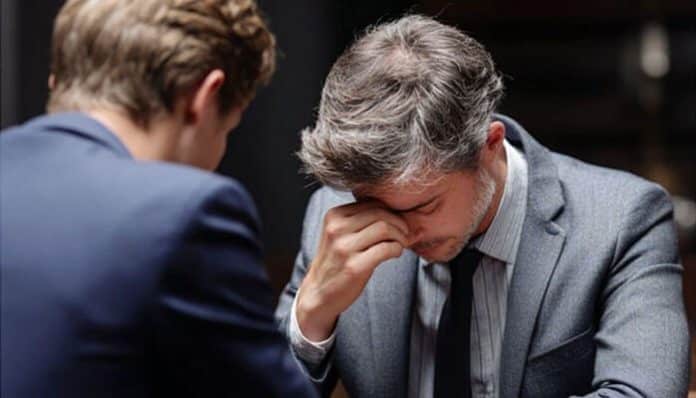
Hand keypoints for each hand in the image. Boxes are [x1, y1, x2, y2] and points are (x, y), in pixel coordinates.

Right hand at [296, 201, 409, 340]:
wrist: (318, 294)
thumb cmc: (336, 263)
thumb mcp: (340, 235)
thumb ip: (360, 220)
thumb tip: (394, 211)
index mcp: (334, 216)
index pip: (371, 202)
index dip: (390, 211)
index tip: (398, 222)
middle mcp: (336, 229)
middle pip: (379, 213)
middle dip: (399, 223)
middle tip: (405, 233)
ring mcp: (344, 248)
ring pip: (385, 228)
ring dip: (400, 236)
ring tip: (400, 244)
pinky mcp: (354, 267)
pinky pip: (386, 249)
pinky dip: (397, 249)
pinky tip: (395, 254)